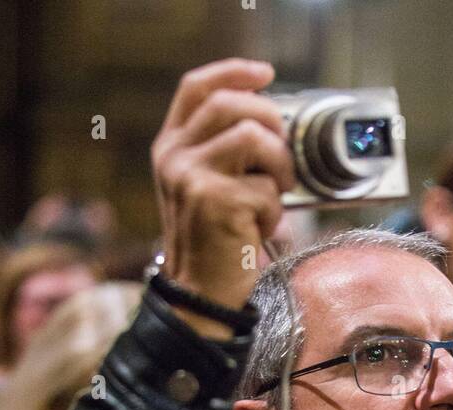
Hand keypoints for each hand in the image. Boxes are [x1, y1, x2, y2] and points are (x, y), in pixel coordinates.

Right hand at [151, 59, 295, 329]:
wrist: (199, 294)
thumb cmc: (213, 243)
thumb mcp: (205, 187)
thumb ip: (224, 151)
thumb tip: (274, 124)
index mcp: (171, 146)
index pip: (197, 88)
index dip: (233, 72)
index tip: (266, 74)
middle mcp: (175, 156)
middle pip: (231, 104)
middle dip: (270, 122)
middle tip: (281, 155)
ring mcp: (191, 176)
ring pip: (253, 137)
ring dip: (278, 166)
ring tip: (274, 195)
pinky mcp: (214, 201)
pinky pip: (265, 189)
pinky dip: (274, 211)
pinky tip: (258, 230)